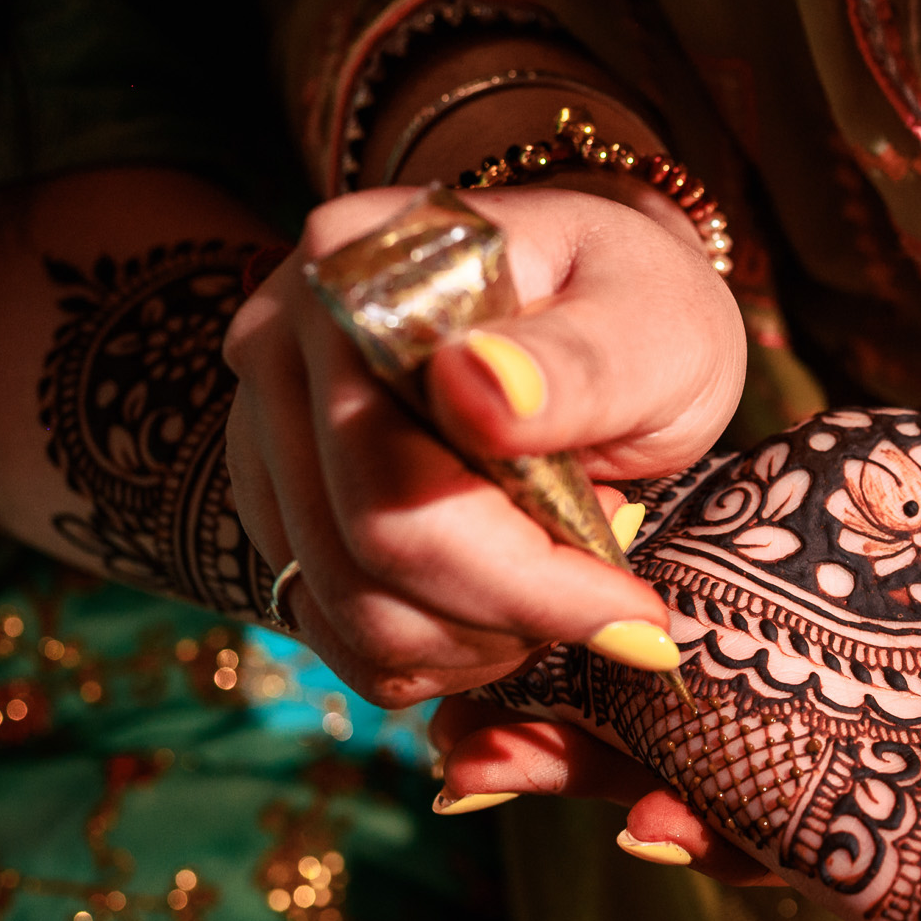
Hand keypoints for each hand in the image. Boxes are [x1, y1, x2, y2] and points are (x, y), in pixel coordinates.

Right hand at [222, 184, 745, 706]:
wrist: (614, 307)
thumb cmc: (643, 308)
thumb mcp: (653, 324)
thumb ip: (575, 365)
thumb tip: (475, 389)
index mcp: (358, 271)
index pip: (393, 479)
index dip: (520, 577)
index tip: (633, 611)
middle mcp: (280, 349)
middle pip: (358, 557)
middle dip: (508, 612)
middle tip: (612, 591)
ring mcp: (267, 434)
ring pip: (345, 616)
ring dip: (479, 639)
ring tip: (568, 568)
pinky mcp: (285, 507)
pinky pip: (342, 634)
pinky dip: (443, 650)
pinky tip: (516, 598)